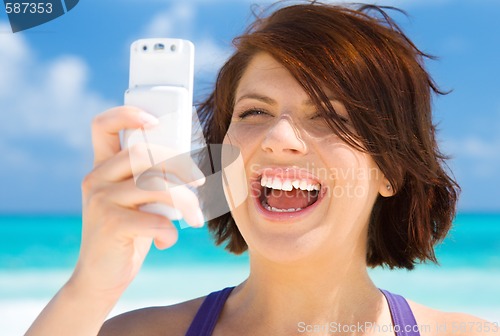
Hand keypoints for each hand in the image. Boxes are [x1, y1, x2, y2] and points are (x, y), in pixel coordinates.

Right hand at [71, 106, 204, 296]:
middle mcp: (96, 178)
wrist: (101, 277)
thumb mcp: (136, 202)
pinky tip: (166, 241)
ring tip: (196, 218)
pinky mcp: (110, 225)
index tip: (155, 122)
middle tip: (200, 183)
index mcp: (102, 168)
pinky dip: (169, 231)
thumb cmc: (129, 234)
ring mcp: (100, 200)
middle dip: (181, 166)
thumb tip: (190, 167)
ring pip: (155, 184)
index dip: (127, 114)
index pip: (103, 126)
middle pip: (144, 153)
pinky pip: (154, 218)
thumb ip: (151, 181)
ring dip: (185, 201)